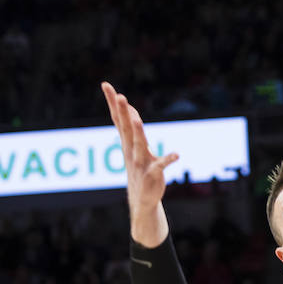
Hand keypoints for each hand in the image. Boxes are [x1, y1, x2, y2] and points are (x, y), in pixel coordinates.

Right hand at [102, 82, 177, 244]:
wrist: (142, 198)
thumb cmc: (139, 168)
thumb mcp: (133, 147)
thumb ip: (132, 129)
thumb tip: (130, 111)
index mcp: (127, 142)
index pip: (118, 118)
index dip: (112, 102)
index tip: (106, 85)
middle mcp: (131, 150)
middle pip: (126, 128)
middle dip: (122, 112)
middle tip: (119, 95)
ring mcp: (141, 161)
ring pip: (139, 145)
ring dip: (138, 133)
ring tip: (136, 120)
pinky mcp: (152, 173)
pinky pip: (161, 165)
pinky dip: (168, 160)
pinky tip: (177, 155)